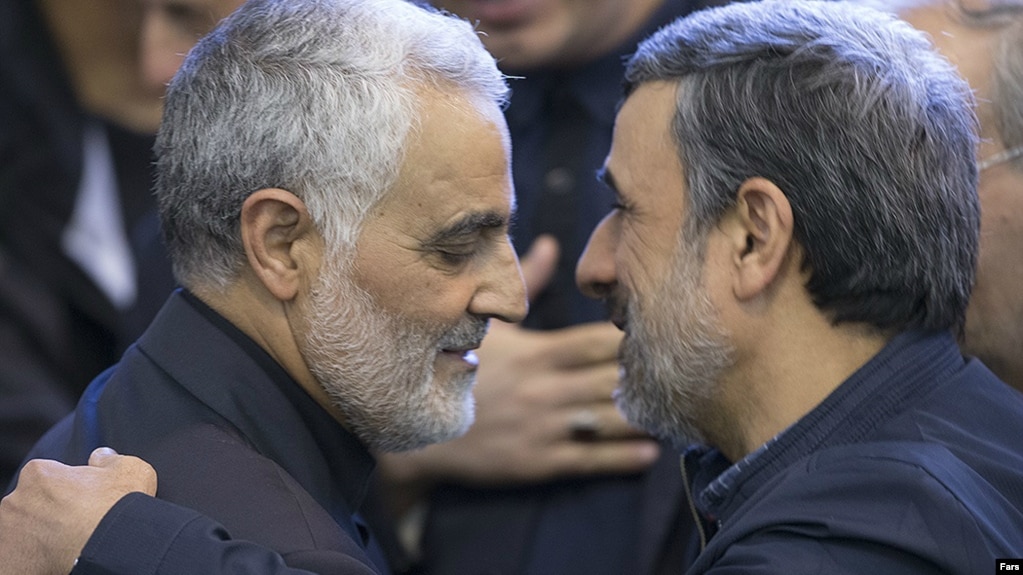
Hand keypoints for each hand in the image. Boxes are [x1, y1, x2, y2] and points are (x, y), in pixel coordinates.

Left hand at [0, 448, 156, 574]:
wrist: (112, 549)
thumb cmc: (117, 510)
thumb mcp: (129, 469)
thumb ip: (108, 459)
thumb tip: (101, 458)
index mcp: (39, 474)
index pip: (48, 477)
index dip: (69, 489)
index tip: (84, 501)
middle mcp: (16, 502)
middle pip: (33, 505)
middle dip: (52, 514)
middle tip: (79, 524)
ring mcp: (10, 535)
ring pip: (26, 533)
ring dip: (43, 537)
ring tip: (72, 544)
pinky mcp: (11, 564)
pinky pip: (22, 560)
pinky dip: (37, 560)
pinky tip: (59, 560)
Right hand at [377, 236, 658, 499]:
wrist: (420, 431)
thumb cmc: (458, 368)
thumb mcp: (488, 323)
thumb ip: (526, 288)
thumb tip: (549, 244)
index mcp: (538, 350)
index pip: (598, 340)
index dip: (635, 336)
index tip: (669, 330)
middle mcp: (547, 386)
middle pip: (612, 378)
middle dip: (652, 375)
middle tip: (694, 373)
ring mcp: (544, 425)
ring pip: (608, 418)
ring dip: (646, 415)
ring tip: (684, 414)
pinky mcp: (538, 460)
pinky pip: (588, 458)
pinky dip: (622, 456)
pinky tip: (651, 453)